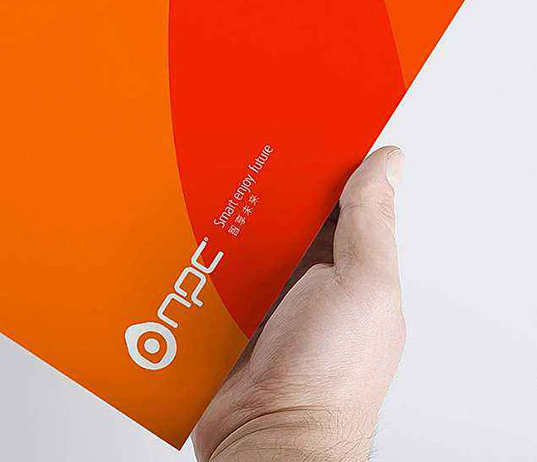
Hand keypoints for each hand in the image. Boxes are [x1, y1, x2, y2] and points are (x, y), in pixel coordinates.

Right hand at [194, 147, 405, 460]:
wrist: (269, 438)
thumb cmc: (329, 378)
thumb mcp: (361, 286)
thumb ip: (368, 223)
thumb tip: (386, 162)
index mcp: (347, 271)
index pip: (333, 204)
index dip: (316, 168)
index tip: (291, 134)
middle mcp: (305, 286)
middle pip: (277, 222)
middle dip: (256, 196)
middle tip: (231, 161)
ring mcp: (262, 305)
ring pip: (235, 248)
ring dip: (219, 232)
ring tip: (198, 202)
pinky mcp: (224, 323)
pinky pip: (204, 283)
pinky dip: (192, 267)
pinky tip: (179, 248)